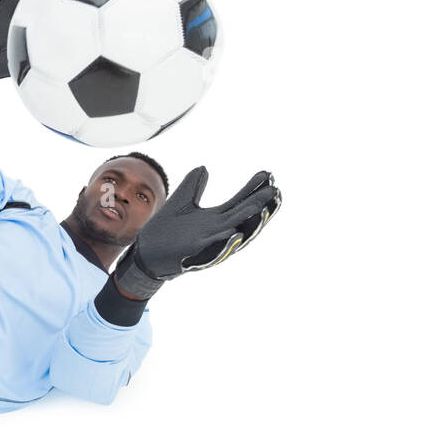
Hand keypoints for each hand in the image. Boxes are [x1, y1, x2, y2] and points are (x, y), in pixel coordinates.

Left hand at [113, 166, 281, 299]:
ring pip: (236, 235)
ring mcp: (208, 245)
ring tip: (264, 209)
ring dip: (251, 224)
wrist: (146, 252)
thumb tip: (203, 167)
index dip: (254, 189)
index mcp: (217, 219)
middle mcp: (218, 232)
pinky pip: (213, 251)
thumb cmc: (166, 229)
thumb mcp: (181, 202)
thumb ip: (193, 186)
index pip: (241, 202)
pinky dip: (225, 244)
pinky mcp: (194, 257)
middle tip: (277, 192)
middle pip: (245, 218)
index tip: (268, 174)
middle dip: (262, 207)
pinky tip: (236, 232)